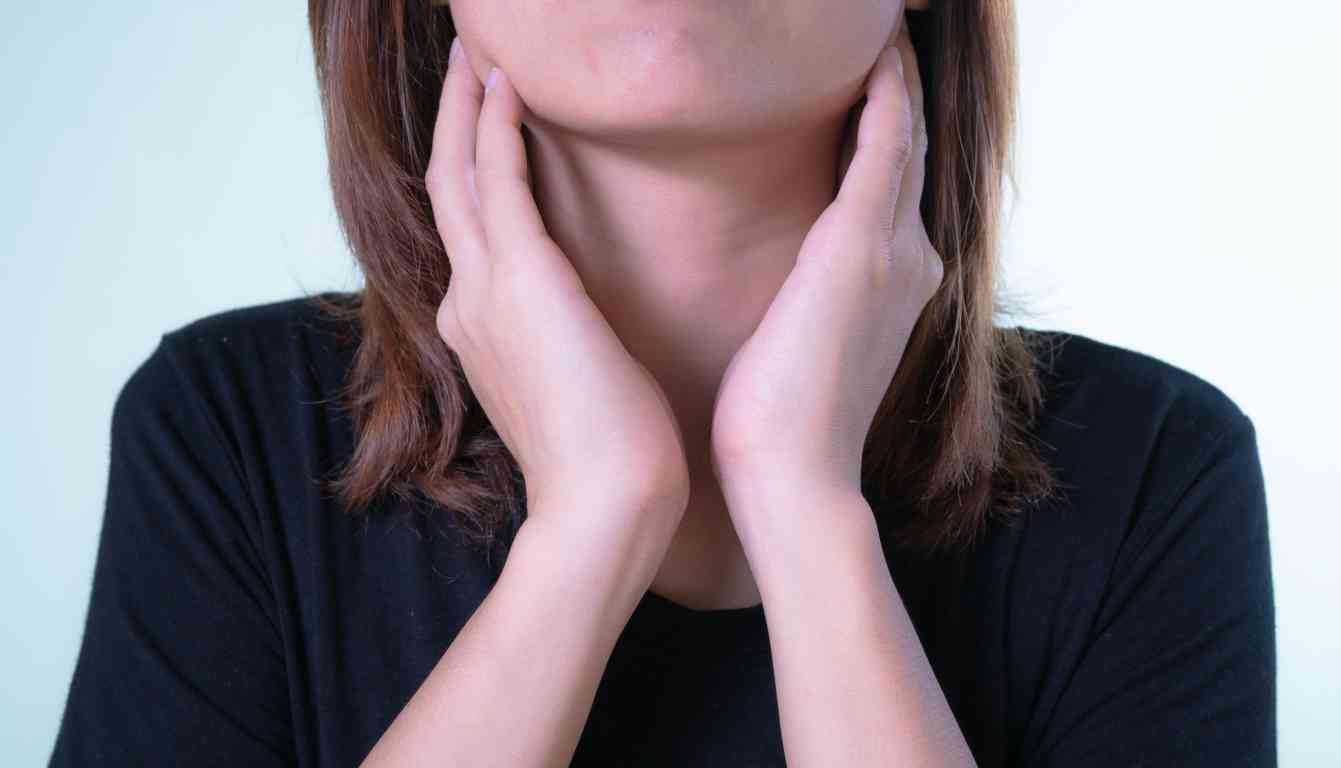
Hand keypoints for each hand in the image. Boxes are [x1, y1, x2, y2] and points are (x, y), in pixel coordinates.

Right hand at [426, 40, 690, 542]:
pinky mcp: (520, 280)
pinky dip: (494, 126)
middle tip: (465, 62)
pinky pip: (495, 180)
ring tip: (476, 54)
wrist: (605, 508)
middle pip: (448, 189)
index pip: (471, 231)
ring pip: (458, 173)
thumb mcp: (578, 388)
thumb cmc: (611, 459)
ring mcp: (484, 291)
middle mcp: (468, 303)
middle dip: (453, 123)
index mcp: (482, 330)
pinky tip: (505, 82)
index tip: (487, 125)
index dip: (471, 172)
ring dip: (465, 107)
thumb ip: (565, 348)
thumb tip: (585, 332)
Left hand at [710, 19, 940, 518]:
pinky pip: (883, 141)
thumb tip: (789, 284)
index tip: (866, 72)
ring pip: (902, 132)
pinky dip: (884, 91)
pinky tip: (877, 49)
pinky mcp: (862, 246)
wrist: (792, 479)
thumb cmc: (779, 423)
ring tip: (880, 26)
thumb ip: (812, 299)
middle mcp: (909, 255)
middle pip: (907, 144)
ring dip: (894, 75)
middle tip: (880, 28)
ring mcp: (894, 249)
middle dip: (896, 86)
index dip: (885, 120)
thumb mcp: (802, 343)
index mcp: (892, 280)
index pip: (891, 177)